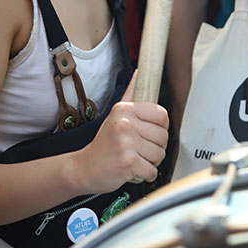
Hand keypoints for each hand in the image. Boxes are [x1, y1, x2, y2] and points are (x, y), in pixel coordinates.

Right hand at [74, 71, 168, 193]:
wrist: (84, 167)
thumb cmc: (104, 143)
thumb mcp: (115, 115)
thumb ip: (131, 94)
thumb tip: (140, 72)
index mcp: (125, 110)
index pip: (162, 115)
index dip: (160, 128)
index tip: (148, 134)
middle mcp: (125, 123)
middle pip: (163, 137)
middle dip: (155, 148)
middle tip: (138, 149)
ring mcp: (126, 143)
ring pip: (159, 155)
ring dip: (150, 162)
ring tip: (134, 158)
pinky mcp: (128, 162)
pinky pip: (152, 171)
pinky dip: (145, 175)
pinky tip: (132, 169)